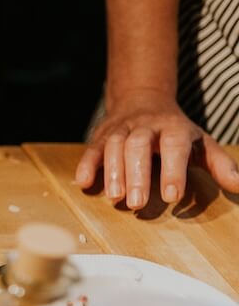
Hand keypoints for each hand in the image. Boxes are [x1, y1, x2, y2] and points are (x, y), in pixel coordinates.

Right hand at [76, 92, 238, 207]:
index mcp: (174, 128)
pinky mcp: (101, 135)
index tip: (171, 197)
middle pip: (138, 145)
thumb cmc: (176, 133)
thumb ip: (220, 165)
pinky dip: (87, 165)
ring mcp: (121, 128)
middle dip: (136, 174)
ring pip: (113, 146)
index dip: (173, 171)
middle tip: (136, 204)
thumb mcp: (202, 144)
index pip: (175, 147)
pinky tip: (84, 183)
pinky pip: (92, 148)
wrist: (143, 101)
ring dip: (112, 172)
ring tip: (114, 198)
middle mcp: (146, 125)